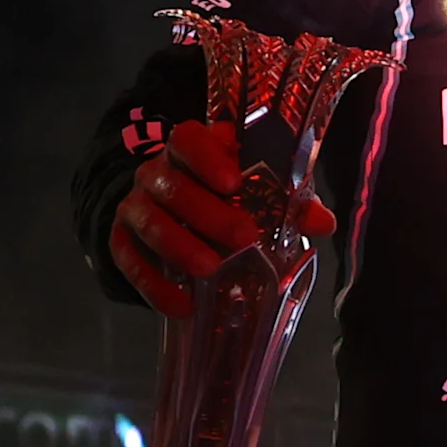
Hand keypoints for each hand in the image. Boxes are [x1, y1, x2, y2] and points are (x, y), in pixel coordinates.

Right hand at [106, 122, 338, 318]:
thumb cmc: (225, 199)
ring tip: (210, 269)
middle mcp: (156, 173)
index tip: (234, 182)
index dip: (208, 158)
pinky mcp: (122, 241)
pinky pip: (130, 262)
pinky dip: (155, 287)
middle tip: (244, 237)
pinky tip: (183, 306)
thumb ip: (288, 203)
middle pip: (172, 186)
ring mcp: (135, 206)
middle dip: (208, 213)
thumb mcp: (258, 194)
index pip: (188, 139)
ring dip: (180, 246)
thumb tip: (324, 223)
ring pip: (149, 221)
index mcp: (190, 151)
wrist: (172, 216)